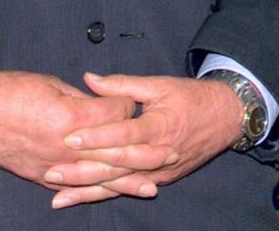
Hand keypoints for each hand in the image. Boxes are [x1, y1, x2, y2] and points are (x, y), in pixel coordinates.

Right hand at [0, 68, 164, 193]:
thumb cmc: (14, 91)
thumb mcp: (56, 86)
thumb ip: (86, 100)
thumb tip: (107, 105)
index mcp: (73, 117)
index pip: (116, 117)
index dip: (129, 108)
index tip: (135, 103)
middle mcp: (65, 146)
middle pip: (113, 152)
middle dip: (142, 153)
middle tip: (170, 153)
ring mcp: (52, 164)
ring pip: (96, 177)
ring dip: (125, 183)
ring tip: (151, 188)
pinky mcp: (39, 176)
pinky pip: (72, 187)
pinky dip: (92, 193)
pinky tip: (108, 197)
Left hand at [46, 73, 243, 208]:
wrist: (226, 118)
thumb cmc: (192, 98)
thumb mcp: (160, 84)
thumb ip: (122, 85)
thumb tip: (89, 79)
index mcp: (160, 126)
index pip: (124, 134)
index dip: (97, 136)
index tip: (69, 136)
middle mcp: (160, 154)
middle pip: (117, 166)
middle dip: (83, 170)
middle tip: (52, 171)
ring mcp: (161, 172)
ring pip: (120, 184)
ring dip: (88, 190)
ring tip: (58, 194)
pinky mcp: (160, 180)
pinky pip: (128, 189)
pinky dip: (103, 195)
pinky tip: (80, 199)